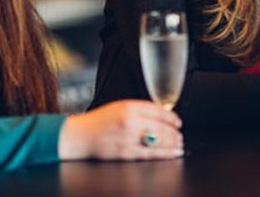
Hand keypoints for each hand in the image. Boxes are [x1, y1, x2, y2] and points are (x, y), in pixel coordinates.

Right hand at [58, 100, 183, 160]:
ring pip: (158, 140)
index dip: (171, 117)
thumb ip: (138, 110)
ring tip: (179, 144)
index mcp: (128, 106)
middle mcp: (129, 120)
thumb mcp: (117, 107)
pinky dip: (165, 153)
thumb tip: (160, 114)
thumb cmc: (97, 122)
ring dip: (173, 143)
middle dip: (174, 132)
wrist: (79, 136)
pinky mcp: (126, 152)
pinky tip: (173, 153)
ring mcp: (128, 137)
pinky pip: (150, 153)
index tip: (177, 121)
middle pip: (160, 126)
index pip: (157, 110)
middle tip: (180, 135)